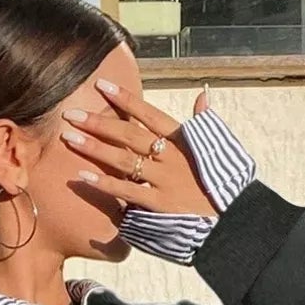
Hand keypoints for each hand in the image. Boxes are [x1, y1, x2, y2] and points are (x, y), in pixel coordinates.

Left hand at [60, 82, 215, 219]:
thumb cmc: (224, 184)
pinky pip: (126, 191)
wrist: (234, 219)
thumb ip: (203, 123)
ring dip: (94, 148)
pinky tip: (83, 176)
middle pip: (128, 134)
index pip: (149, 114)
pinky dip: (104, 183)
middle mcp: (170, 157)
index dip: (124, 98)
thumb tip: (203, 95)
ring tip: (69, 138)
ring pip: (122, 159)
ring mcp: (164, 181)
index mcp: (182, 140)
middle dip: (98, 122)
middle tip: (71, 113)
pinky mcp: (159, 205)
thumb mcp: (218, 148)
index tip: (102, 86)